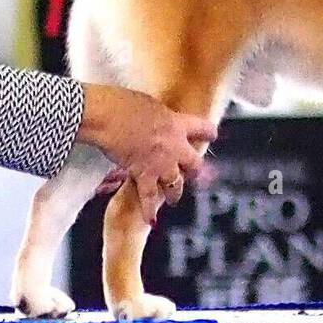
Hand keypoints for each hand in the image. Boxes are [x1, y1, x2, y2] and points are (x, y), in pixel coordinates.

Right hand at [76, 84, 213, 224]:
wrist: (109, 117)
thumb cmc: (123, 103)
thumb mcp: (150, 104)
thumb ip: (160, 116)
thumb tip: (157, 119)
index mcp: (177, 123)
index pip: (202, 128)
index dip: (208, 132)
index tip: (212, 135)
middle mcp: (174, 146)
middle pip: (194, 163)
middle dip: (194, 170)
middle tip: (193, 174)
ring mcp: (161, 164)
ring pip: (176, 184)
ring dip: (175, 192)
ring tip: (173, 198)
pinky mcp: (144, 176)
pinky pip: (149, 198)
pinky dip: (149, 210)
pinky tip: (151, 219)